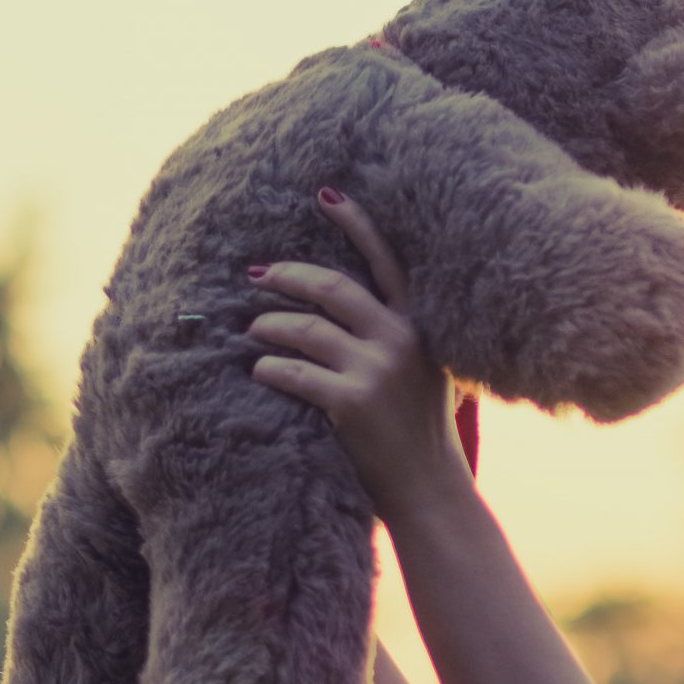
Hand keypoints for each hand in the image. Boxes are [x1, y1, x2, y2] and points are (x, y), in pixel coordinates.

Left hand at [245, 188, 476, 527]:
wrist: (430, 489)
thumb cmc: (420, 433)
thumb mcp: (424, 373)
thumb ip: (396, 337)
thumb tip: (337, 307)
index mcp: (419, 326)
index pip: (386, 261)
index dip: (355, 223)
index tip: (324, 194)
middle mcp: (401, 339)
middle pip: (331, 286)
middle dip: (286, 276)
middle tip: (257, 276)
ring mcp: (377, 369)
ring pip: (304, 328)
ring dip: (268, 326)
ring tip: (253, 332)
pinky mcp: (352, 402)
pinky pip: (292, 372)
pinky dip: (269, 368)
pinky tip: (260, 371)